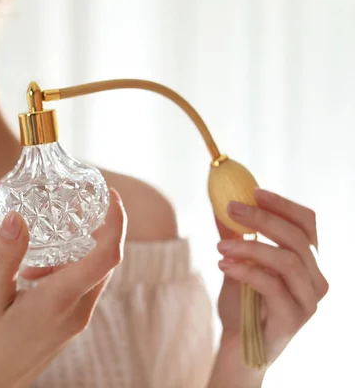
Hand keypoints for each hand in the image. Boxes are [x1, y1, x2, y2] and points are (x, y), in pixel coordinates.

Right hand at [0, 189, 126, 387]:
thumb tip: (15, 217)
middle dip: (100, 229)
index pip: (106, 256)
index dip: (115, 222)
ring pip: (93, 274)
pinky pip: (80, 288)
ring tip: (49, 235)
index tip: (110, 195)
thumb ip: (5, 258)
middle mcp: (76, 311)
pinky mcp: (68, 325)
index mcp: (59, 301)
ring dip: (80, 250)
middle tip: (80, 204)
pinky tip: (33, 271)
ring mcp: (75, 321)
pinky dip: (67, 268)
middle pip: (105, 261)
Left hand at [209, 188, 328, 386]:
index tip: (254, 191)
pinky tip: (224, 264)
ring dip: (250, 246)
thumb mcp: (237, 262)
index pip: (307, 224)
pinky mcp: (295, 317)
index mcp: (308, 261)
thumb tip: (219, 203)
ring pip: (287, 260)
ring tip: (220, 245)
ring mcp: (308, 299)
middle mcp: (315, 278)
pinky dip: (247, 271)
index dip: (284, 204)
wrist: (238, 343)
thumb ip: (234, 236)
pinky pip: (273, 286)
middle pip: (298, 237)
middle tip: (232, 210)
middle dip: (263, 219)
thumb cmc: (242, 302)